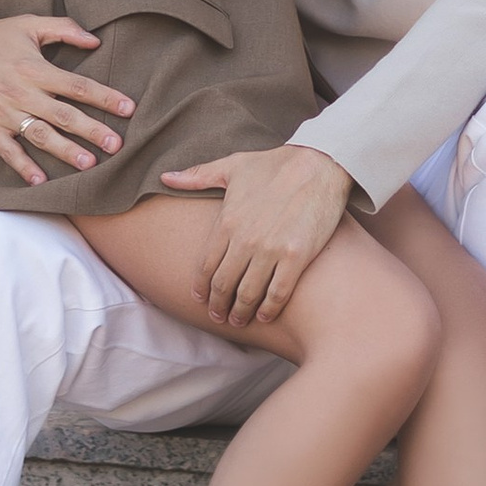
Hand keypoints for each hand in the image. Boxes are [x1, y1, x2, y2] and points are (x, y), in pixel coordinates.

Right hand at [0, 13, 134, 185]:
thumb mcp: (26, 24)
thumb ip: (63, 29)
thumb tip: (95, 39)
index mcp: (35, 69)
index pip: (78, 85)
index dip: (104, 96)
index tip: (128, 108)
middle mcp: (23, 93)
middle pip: (64, 115)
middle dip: (92, 130)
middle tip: (117, 145)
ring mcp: (4, 114)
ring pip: (40, 135)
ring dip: (65, 151)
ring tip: (89, 164)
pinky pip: (8, 151)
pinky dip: (23, 166)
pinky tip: (40, 181)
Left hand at [159, 140, 352, 325]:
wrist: (320, 164)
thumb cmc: (275, 164)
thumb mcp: (232, 166)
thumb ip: (198, 176)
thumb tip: (166, 177)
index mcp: (227, 221)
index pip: (206, 265)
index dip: (201, 287)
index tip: (200, 299)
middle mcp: (245, 240)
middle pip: (223, 285)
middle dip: (218, 305)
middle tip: (217, 317)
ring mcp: (271, 250)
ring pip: (248, 294)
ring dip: (240, 313)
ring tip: (238, 321)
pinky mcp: (296, 257)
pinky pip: (277, 293)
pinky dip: (268, 309)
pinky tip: (265, 316)